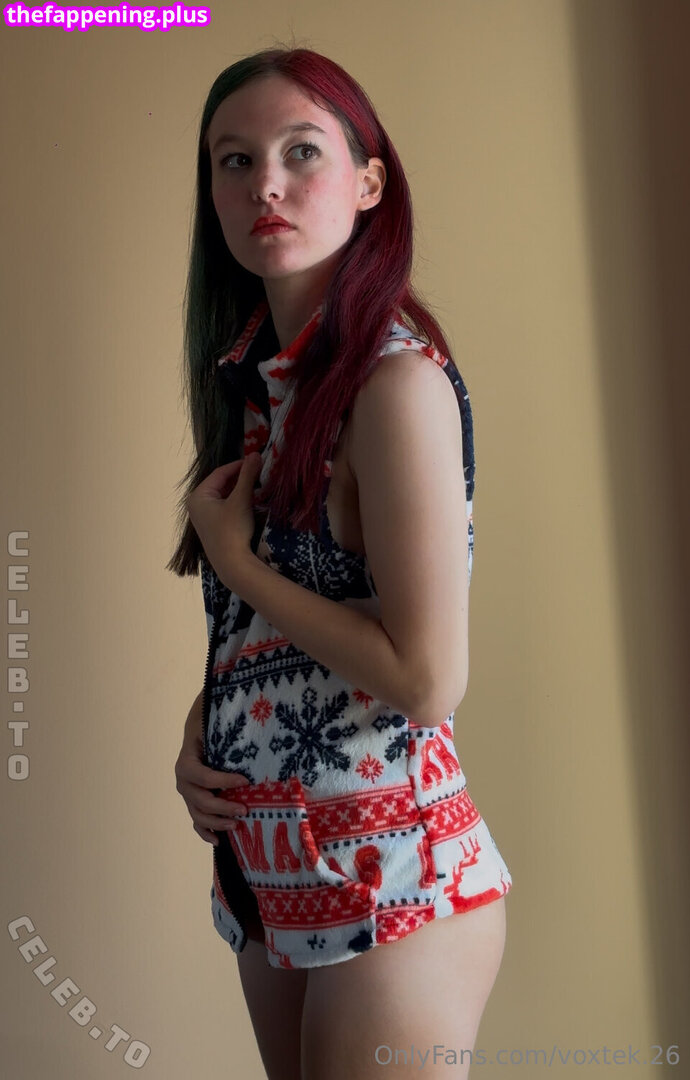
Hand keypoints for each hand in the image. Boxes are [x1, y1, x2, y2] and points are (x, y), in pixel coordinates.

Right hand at [175, 735, 251, 845]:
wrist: (197, 736)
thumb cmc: (207, 731)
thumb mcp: (211, 729)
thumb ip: (223, 737)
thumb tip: (245, 741)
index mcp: (186, 764)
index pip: (204, 777)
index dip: (224, 781)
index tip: (246, 781)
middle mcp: (184, 783)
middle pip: (201, 801)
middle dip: (223, 807)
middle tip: (245, 810)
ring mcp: (188, 796)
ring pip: (198, 815)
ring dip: (217, 823)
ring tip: (237, 825)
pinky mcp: (193, 804)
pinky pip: (196, 823)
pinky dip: (206, 833)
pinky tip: (218, 841)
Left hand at [186, 452, 263, 586]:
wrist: (232, 565)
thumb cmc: (233, 529)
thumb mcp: (241, 499)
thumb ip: (248, 475)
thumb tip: (256, 454)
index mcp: (198, 496)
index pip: (220, 473)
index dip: (239, 465)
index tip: (256, 461)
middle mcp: (196, 505)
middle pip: (221, 484)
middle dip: (240, 478)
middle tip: (258, 473)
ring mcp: (203, 518)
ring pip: (224, 496)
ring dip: (240, 490)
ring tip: (257, 486)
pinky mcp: (212, 528)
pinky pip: (224, 508)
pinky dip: (236, 503)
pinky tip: (250, 503)